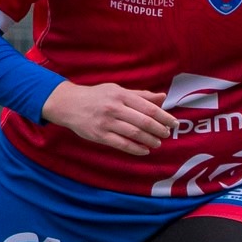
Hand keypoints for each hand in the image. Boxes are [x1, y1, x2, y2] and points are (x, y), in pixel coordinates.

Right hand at [41, 82, 175, 155]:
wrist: (68, 104)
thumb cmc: (97, 96)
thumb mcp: (117, 90)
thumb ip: (140, 95)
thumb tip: (162, 97)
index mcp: (121, 95)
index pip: (148, 107)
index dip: (163, 117)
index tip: (173, 123)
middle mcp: (114, 108)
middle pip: (143, 121)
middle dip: (159, 130)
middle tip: (166, 134)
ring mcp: (106, 122)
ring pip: (134, 134)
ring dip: (149, 140)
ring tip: (158, 143)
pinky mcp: (99, 135)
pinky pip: (121, 144)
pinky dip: (135, 149)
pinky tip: (144, 150)